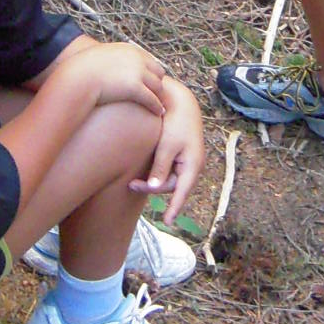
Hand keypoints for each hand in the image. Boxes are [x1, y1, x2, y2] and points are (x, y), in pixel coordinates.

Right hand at [53, 39, 168, 116]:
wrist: (78, 78)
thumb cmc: (83, 71)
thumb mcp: (98, 59)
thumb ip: (108, 60)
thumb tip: (106, 62)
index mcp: (129, 50)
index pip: (149, 61)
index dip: (151, 73)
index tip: (151, 83)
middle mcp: (137, 59)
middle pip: (158, 72)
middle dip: (157, 84)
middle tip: (157, 95)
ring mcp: (138, 73)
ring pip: (158, 87)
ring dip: (159, 96)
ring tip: (159, 106)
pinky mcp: (135, 88)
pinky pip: (152, 99)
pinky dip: (156, 106)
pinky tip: (157, 113)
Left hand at [130, 78, 204, 223]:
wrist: (180, 101)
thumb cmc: (174, 122)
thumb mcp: (166, 145)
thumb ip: (160, 167)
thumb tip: (155, 187)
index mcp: (192, 164)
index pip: (182, 192)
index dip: (175, 208)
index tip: (167, 221)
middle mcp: (193, 165)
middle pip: (172, 186)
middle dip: (153, 188)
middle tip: (131, 185)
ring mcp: (188, 160)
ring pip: (170, 179)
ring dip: (154, 180)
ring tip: (134, 181)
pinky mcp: (181, 154)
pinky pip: (170, 170)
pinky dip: (157, 173)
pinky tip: (145, 173)